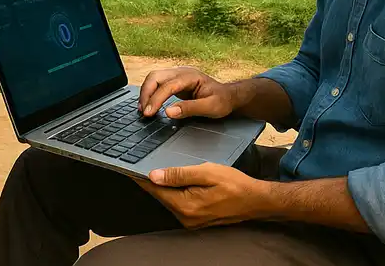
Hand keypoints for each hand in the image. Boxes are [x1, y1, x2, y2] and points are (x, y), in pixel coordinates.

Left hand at [136, 163, 269, 228]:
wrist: (257, 201)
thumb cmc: (235, 184)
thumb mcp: (206, 172)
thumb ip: (179, 174)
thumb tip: (154, 175)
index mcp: (186, 205)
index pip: (155, 190)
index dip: (140, 177)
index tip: (128, 167)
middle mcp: (186, 217)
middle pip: (159, 195)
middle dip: (150, 180)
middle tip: (139, 163)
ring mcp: (191, 221)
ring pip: (168, 200)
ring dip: (161, 186)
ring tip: (153, 169)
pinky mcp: (196, 220)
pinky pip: (178, 204)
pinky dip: (172, 192)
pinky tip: (172, 181)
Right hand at [139, 67, 237, 118]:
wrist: (228, 96)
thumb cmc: (222, 101)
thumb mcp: (210, 107)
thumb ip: (189, 109)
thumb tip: (168, 112)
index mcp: (190, 76)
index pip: (167, 86)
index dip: (156, 99)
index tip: (149, 113)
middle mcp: (181, 72)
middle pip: (155, 77)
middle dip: (146, 93)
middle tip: (143, 111)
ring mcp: (177, 75)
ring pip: (153, 78)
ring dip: (145, 92)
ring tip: (143, 109)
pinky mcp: (174, 81)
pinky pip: (157, 83)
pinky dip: (150, 93)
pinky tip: (148, 104)